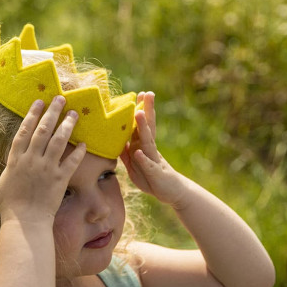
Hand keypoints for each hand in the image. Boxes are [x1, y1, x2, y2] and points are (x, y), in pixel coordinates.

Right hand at [0, 96, 85, 222]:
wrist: (25, 224)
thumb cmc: (8, 206)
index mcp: (16, 160)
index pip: (24, 131)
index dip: (32, 115)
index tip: (39, 101)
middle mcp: (32, 160)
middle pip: (43, 131)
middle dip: (53, 112)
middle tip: (61, 98)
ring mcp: (47, 169)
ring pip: (59, 142)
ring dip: (67, 126)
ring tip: (75, 114)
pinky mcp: (60, 180)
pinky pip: (72, 163)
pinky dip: (79, 153)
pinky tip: (85, 143)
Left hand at [121, 91, 186, 206]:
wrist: (171, 193)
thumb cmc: (151, 177)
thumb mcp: (134, 164)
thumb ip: (125, 152)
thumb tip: (115, 139)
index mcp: (144, 145)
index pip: (141, 125)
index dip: (140, 110)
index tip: (139, 94)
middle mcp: (150, 149)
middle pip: (148, 126)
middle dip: (147, 110)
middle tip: (146, 93)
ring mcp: (153, 160)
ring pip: (148, 142)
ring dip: (143, 128)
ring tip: (139, 115)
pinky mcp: (155, 174)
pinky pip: (148, 165)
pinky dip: (143, 159)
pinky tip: (139, 153)